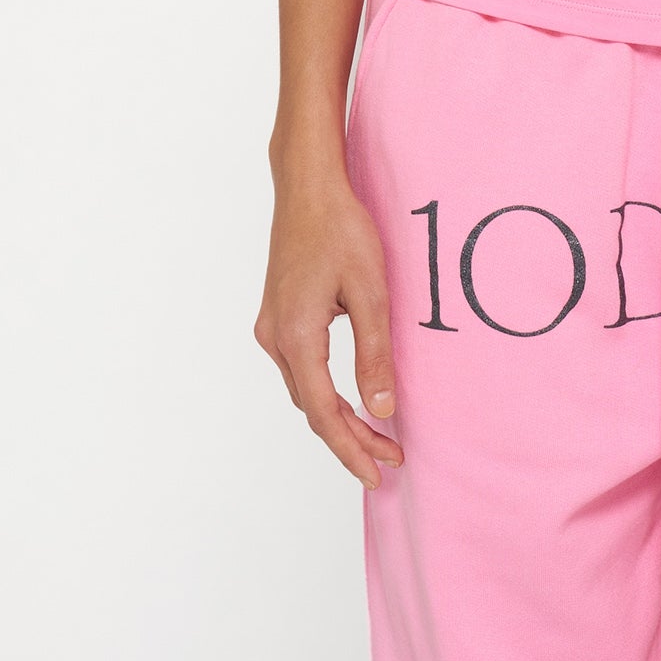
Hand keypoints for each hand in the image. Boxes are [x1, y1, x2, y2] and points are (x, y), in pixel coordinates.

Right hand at [254, 156, 403, 487]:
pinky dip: (326, 390)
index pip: (325, 414)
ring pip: (306, 390)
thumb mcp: (370, 291)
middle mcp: (275, 338)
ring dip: (338, 416)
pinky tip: (350, 396)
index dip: (351, 449)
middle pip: (313, 408)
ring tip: (377, 435)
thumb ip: (374, 353)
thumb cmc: (340, 229)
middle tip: (389, 460)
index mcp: (297, 337)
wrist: (308, 186)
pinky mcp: (277, 315)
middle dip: (350, 438)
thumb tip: (382, 409)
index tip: (378, 473)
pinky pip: (302, 368)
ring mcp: (272, 326)